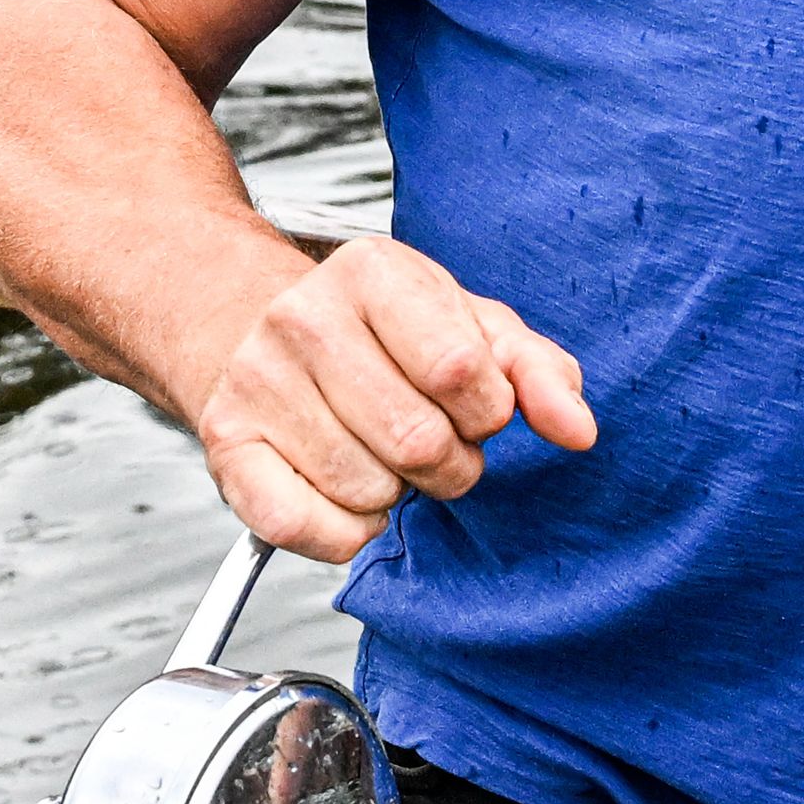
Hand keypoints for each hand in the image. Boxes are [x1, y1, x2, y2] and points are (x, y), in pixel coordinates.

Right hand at [191, 237, 595, 560]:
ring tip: (379, 455)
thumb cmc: (381, 335)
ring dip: (395, 493)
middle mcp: (303, 318)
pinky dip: (344, 531)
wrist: (253, 330)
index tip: (475, 407)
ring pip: (368, 490)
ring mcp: (256, 381)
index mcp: (373, 272)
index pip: (461, 370)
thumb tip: (576, 430)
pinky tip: (344, 492)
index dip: (487, 411)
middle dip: (448, 462)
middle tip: (431, 443)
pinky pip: (305, 526)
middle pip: (418, 440)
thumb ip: (537, 373)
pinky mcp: (226, 445)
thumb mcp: (471, 328)